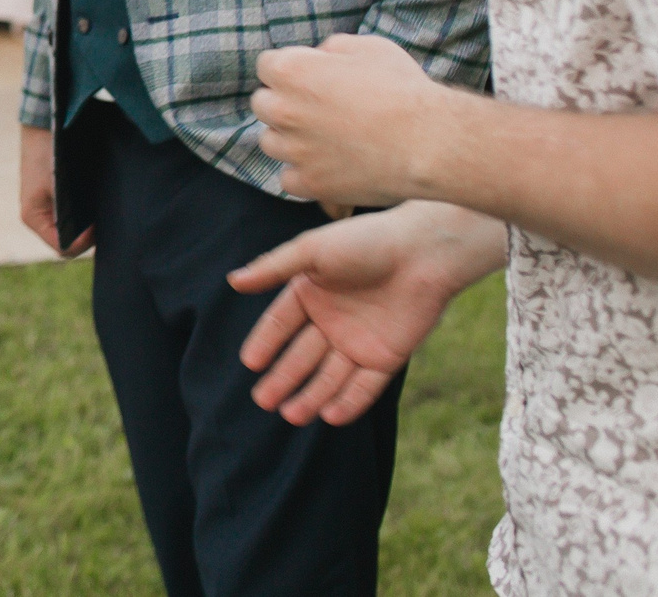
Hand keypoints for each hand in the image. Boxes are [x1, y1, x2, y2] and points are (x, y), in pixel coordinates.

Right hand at [19, 125, 93, 256]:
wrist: (47, 121)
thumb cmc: (49, 151)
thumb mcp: (58, 183)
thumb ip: (68, 212)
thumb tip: (91, 232)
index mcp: (33, 217)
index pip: (63, 247)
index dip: (84, 242)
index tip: (98, 226)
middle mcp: (38, 216)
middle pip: (68, 240)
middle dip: (88, 234)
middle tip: (104, 218)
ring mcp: (47, 206)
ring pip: (72, 227)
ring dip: (87, 222)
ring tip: (101, 208)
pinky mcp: (56, 195)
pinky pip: (73, 213)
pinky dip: (85, 211)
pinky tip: (96, 198)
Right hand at [228, 201, 506, 424]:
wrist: (424, 253)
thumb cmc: (366, 242)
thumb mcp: (312, 251)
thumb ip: (273, 268)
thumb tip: (233, 281)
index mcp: (310, 293)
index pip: (280, 324)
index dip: (265, 343)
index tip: (250, 364)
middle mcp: (332, 321)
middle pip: (301, 356)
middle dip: (283, 379)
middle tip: (263, 401)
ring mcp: (359, 341)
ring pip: (330, 376)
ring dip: (312, 396)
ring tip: (291, 415)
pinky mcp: (388, 357)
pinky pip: (365, 385)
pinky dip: (349, 401)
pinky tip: (330, 416)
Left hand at [251, 33, 464, 207]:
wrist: (430, 141)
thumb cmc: (403, 89)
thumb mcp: (368, 47)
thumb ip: (331, 49)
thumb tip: (317, 58)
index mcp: (291, 71)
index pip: (266, 66)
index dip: (290, 70)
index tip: (311, 78)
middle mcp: (282, 110)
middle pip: (262, 104)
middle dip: (285, 103)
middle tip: (319, 109)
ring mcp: (294, 150)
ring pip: (271, 142)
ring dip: (290, 139)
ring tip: (325, 139)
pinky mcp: (310, 183)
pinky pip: (288, 178)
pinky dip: (303, 174)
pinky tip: (326, 166)